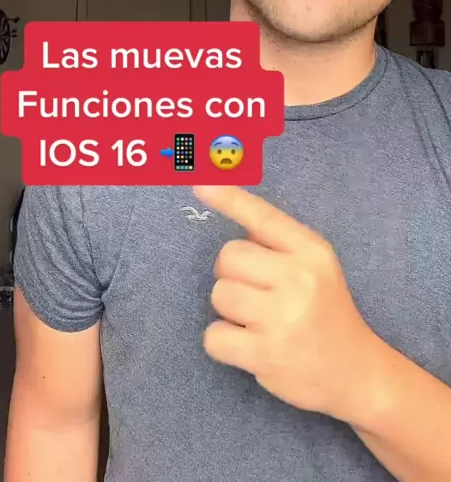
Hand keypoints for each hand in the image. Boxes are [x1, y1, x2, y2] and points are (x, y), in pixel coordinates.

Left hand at [193, 185, 378, 423]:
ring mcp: (282, 318)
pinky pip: (214, 336)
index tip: (201, 184)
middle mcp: (298, 280)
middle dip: (232, 274)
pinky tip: (249, 344)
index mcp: (311, 251)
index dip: (230, 200)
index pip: (263, 217)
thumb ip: (276, 242)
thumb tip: (230, 204)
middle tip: (256, 292)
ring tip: (256, 320)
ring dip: (228, 309)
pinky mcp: (265, 354)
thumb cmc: (326, 310)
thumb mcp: (315, 266)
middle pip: (228, 257)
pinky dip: (224, 341)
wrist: (356, 371)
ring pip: (219, 295)